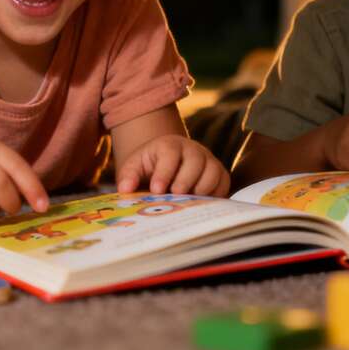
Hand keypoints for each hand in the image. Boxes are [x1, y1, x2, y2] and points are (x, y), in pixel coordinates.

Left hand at [115, 134, 229, 196]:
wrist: (167, 164)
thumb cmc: (150, 167)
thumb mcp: (135, 167)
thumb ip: (128, 175)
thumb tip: (125, 189)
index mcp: (170, 144)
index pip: (170, 154)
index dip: (164, 172)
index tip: (156, 190)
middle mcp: (192, 149)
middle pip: (195, 161)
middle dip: (185, 181)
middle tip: (175, 196)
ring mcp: (208, 160)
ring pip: (213, 171)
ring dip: (201, 188)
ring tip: (187, 202)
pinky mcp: (219, 173)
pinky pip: (223, 183)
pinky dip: (215, 194)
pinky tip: (201, 204)